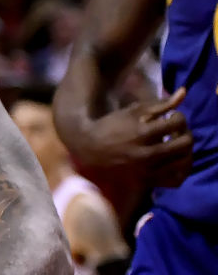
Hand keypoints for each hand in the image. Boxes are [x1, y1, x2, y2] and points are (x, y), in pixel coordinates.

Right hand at [64, 88, 191, 186]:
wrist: (88, 149)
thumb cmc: (110, 126)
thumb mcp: (133, 111)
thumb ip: (160, 104)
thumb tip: (184, 92)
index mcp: (142, 133)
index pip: (178, 123)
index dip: (179, 117)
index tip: (172, 117)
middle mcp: (147, 154)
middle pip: (185, 143)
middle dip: (184, 134)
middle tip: (176, 132)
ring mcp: (147, 171)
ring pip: (184, 163)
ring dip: (184, 152)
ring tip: (175, 146)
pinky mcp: (145, 182)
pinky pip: (175, 180)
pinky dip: (179, 171)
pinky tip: (172, 162)